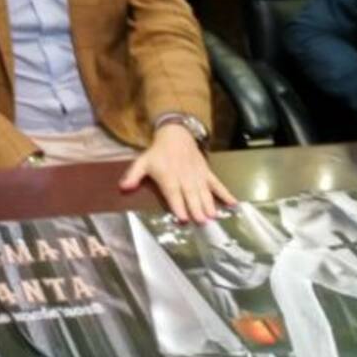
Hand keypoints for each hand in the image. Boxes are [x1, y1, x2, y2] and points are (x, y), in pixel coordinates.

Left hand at [118, 124, 235, 221]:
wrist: (176, 134)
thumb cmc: (157, 153)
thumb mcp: (142, 162)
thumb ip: (133, 175)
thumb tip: (123, 188)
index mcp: (168, 176)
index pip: (173, 193)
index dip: (178, 205)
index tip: (183, 218)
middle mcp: (184, 177)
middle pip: (190, 195)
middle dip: (196, 208)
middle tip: (202, 222)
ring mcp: (198, 175)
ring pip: (204, 191)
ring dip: (209, 204)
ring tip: (213, 216)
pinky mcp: (207, 173)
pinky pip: (217, 184)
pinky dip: (225, 193)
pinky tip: (233, 204)